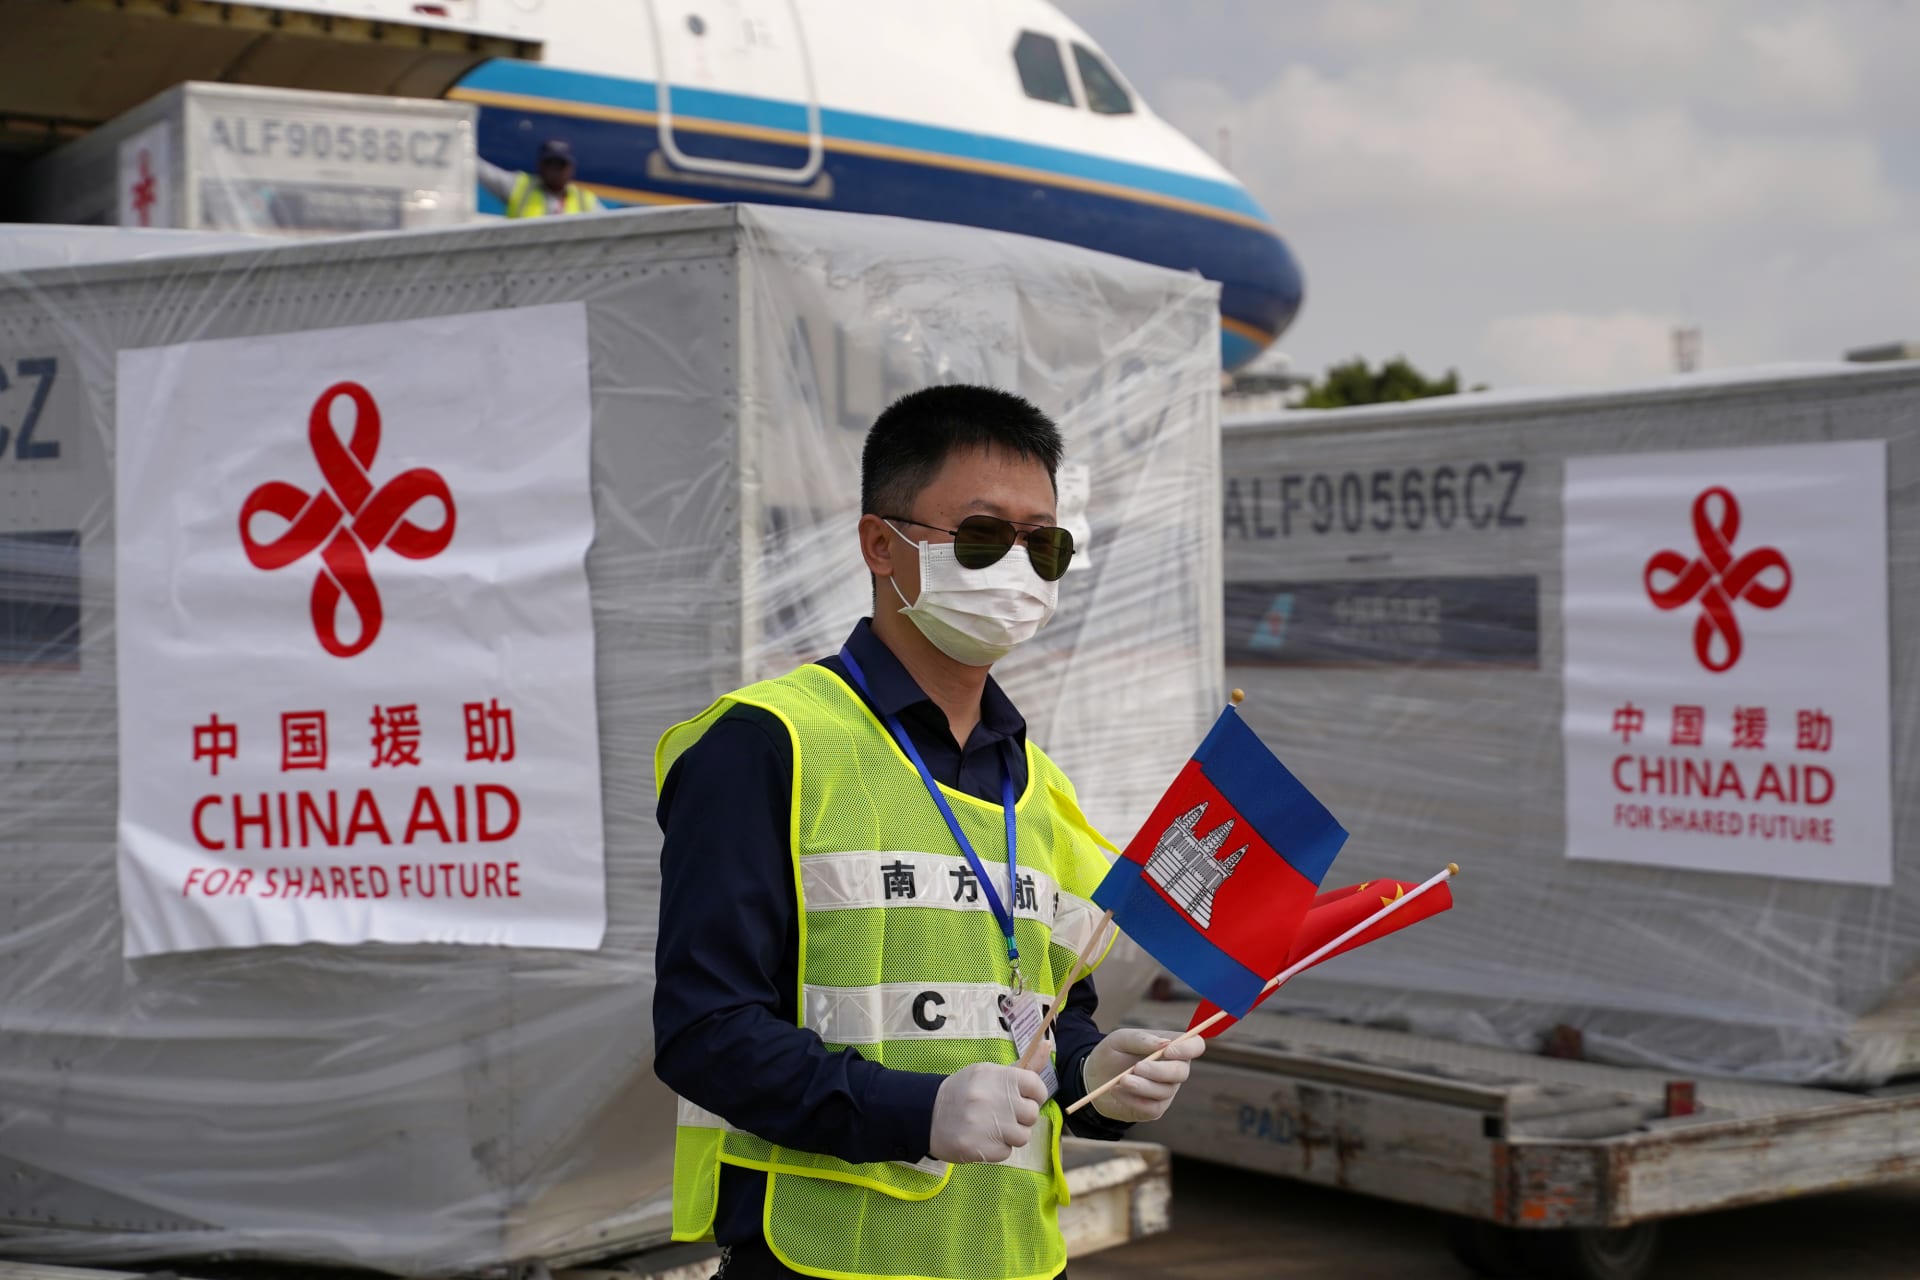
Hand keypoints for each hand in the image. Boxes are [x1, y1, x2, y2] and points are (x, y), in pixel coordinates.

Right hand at [929, 1062, 1049, 1163]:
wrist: (928, 1113)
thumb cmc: (964, 1091)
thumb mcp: (989, 1073)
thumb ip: (1022, 1067)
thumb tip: (1048, 1044)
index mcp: (1000, 1077)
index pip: (1037, 1087)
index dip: (1034, 1095)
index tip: (1024, 1098)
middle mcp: (997, 1100)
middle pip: (1031, 1114)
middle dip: (1021, 1116)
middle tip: (1003, 1113)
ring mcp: (989, 1126)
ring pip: (1022, 1136)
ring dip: (1011, 1134)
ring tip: (992, 1127)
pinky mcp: (982, 1148)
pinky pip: (1007, 1152)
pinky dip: (997, 1148)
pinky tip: (982, 1137)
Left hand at [1083, 1028, 1205, 1122]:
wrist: (1094, 1078)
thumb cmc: (1112, 1054)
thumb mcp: (1120, 1039)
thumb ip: (1141, 1038)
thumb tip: (1165, 1043)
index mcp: (1171, 1047)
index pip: (1195, 1045)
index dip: (1188, 1049)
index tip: (1168, 1051)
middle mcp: (1173, 1069)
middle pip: (1182, 1072)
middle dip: (1159, 1071)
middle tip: (1137, 1067)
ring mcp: (1166, 1091)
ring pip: (1165, 1091)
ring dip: (1142, 1086)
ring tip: (1121, 1080)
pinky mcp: (1155, 1109)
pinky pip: (1152, 1108)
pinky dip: (1133, 1099)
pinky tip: (1117, 1091)